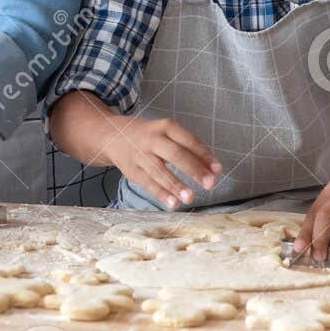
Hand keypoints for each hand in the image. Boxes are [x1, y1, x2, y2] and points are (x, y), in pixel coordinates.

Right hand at [105, 116, 220, 209]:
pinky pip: (148, 183)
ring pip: (159, 171)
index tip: (218, 170)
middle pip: (175, 154)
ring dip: (176, 185)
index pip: (188, 140)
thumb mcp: (167, 134)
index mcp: (165, 127)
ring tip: (190, 198)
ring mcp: (140, 155)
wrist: (111, 135)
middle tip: (210, 184)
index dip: (204, 155)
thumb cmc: (149, 137)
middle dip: (193, 169)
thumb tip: (213, 170)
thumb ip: (189, 150)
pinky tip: (173, 203)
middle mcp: (152, 139)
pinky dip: (160, 194)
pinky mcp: (132, 170)